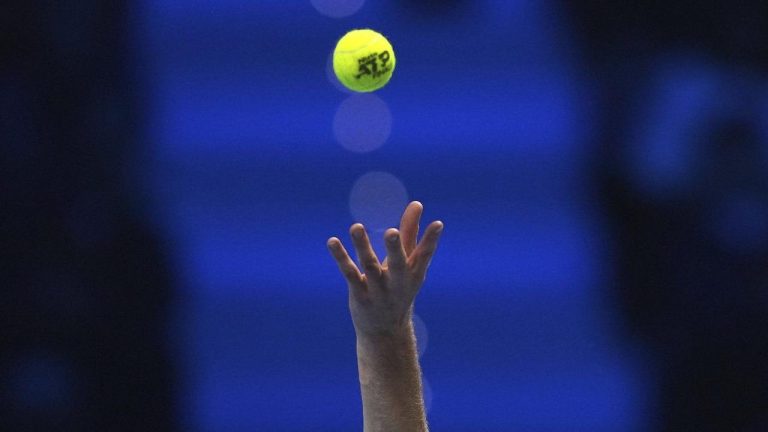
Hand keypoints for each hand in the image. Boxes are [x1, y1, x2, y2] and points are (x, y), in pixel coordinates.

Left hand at [327, 201, 443, 337]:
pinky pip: (349, 274)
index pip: (424, 256)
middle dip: (395, 248)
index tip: (438, 223)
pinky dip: (341, 257)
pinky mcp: (359, 295)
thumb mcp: (408, 265)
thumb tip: (417, 203)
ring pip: (369, 266)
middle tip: (392, 231)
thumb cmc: (399, 289)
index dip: (431, 240)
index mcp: (414, 274)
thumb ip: (410, 233)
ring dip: (363, 246)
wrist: (385, 332)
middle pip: (397, 264)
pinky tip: (332, 241)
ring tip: (356, 226)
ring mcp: (378, 290)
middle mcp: (398, 283)